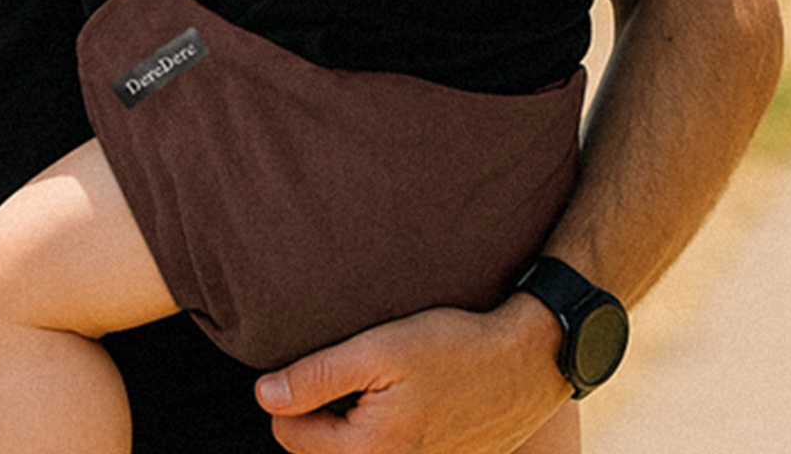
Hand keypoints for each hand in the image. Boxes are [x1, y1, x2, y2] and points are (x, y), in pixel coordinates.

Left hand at [255, 298, 568, 453]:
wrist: (525, 362)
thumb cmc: (453, 347)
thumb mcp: (378, 349)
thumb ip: (317, 376)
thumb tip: (265, 396)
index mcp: (371, 452)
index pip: (289, 433)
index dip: (294, 392)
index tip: (325, 361)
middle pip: (317, 448)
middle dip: (322, 409)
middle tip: (354, 368)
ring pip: (351, 451)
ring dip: (352, 419)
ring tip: (379, 382)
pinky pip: (387, 451)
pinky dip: (383, 428)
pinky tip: (405, 397)